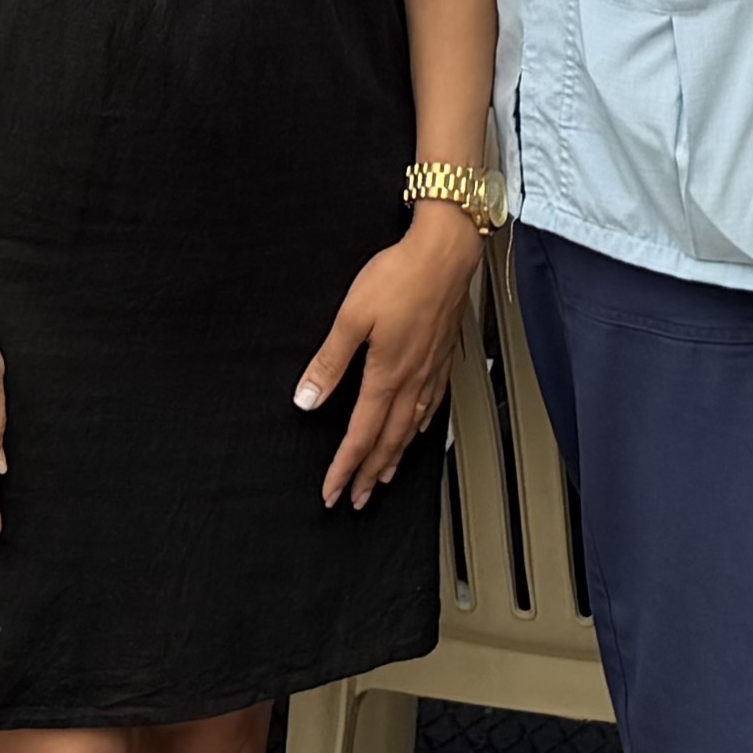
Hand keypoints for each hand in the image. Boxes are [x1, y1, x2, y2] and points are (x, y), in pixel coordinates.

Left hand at [296, 208, 480, 507]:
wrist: (446, 252)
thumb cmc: (400, 275)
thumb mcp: (351, 316)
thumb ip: (328, 362)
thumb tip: (306, 399)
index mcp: (386, 375)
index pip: (360, 435)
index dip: (344, 467)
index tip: (332, 492)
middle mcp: (412, 381)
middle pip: (388, 441)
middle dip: (369, 474)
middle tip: (356, 499)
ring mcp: (431, 371)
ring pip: (411, 429)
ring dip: (394, 458)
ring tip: (383, 478)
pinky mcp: (442, 357)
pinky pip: (431, 407)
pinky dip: (419, 429)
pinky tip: (417, 430)